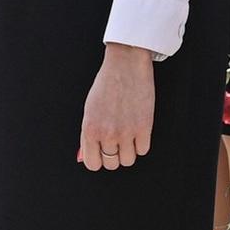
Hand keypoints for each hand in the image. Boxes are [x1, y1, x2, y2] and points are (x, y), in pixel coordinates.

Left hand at [79, 43, 156, 169]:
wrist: (125, 65)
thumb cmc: (105, 84)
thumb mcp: (89, 110)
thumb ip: (87, 136)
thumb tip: (85, 157)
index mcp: (90, 129)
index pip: (92, 163)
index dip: (97, 159)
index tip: (101, 153)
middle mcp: (107, 134)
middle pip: (111, 164)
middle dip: (113, 155)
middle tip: (115, 141)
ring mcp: (127, 132)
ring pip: (128, 160)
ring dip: (128, 151)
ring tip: (127, 136)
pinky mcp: (144, 127)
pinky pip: (143, 150)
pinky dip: (141, 144)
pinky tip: (137, 131)